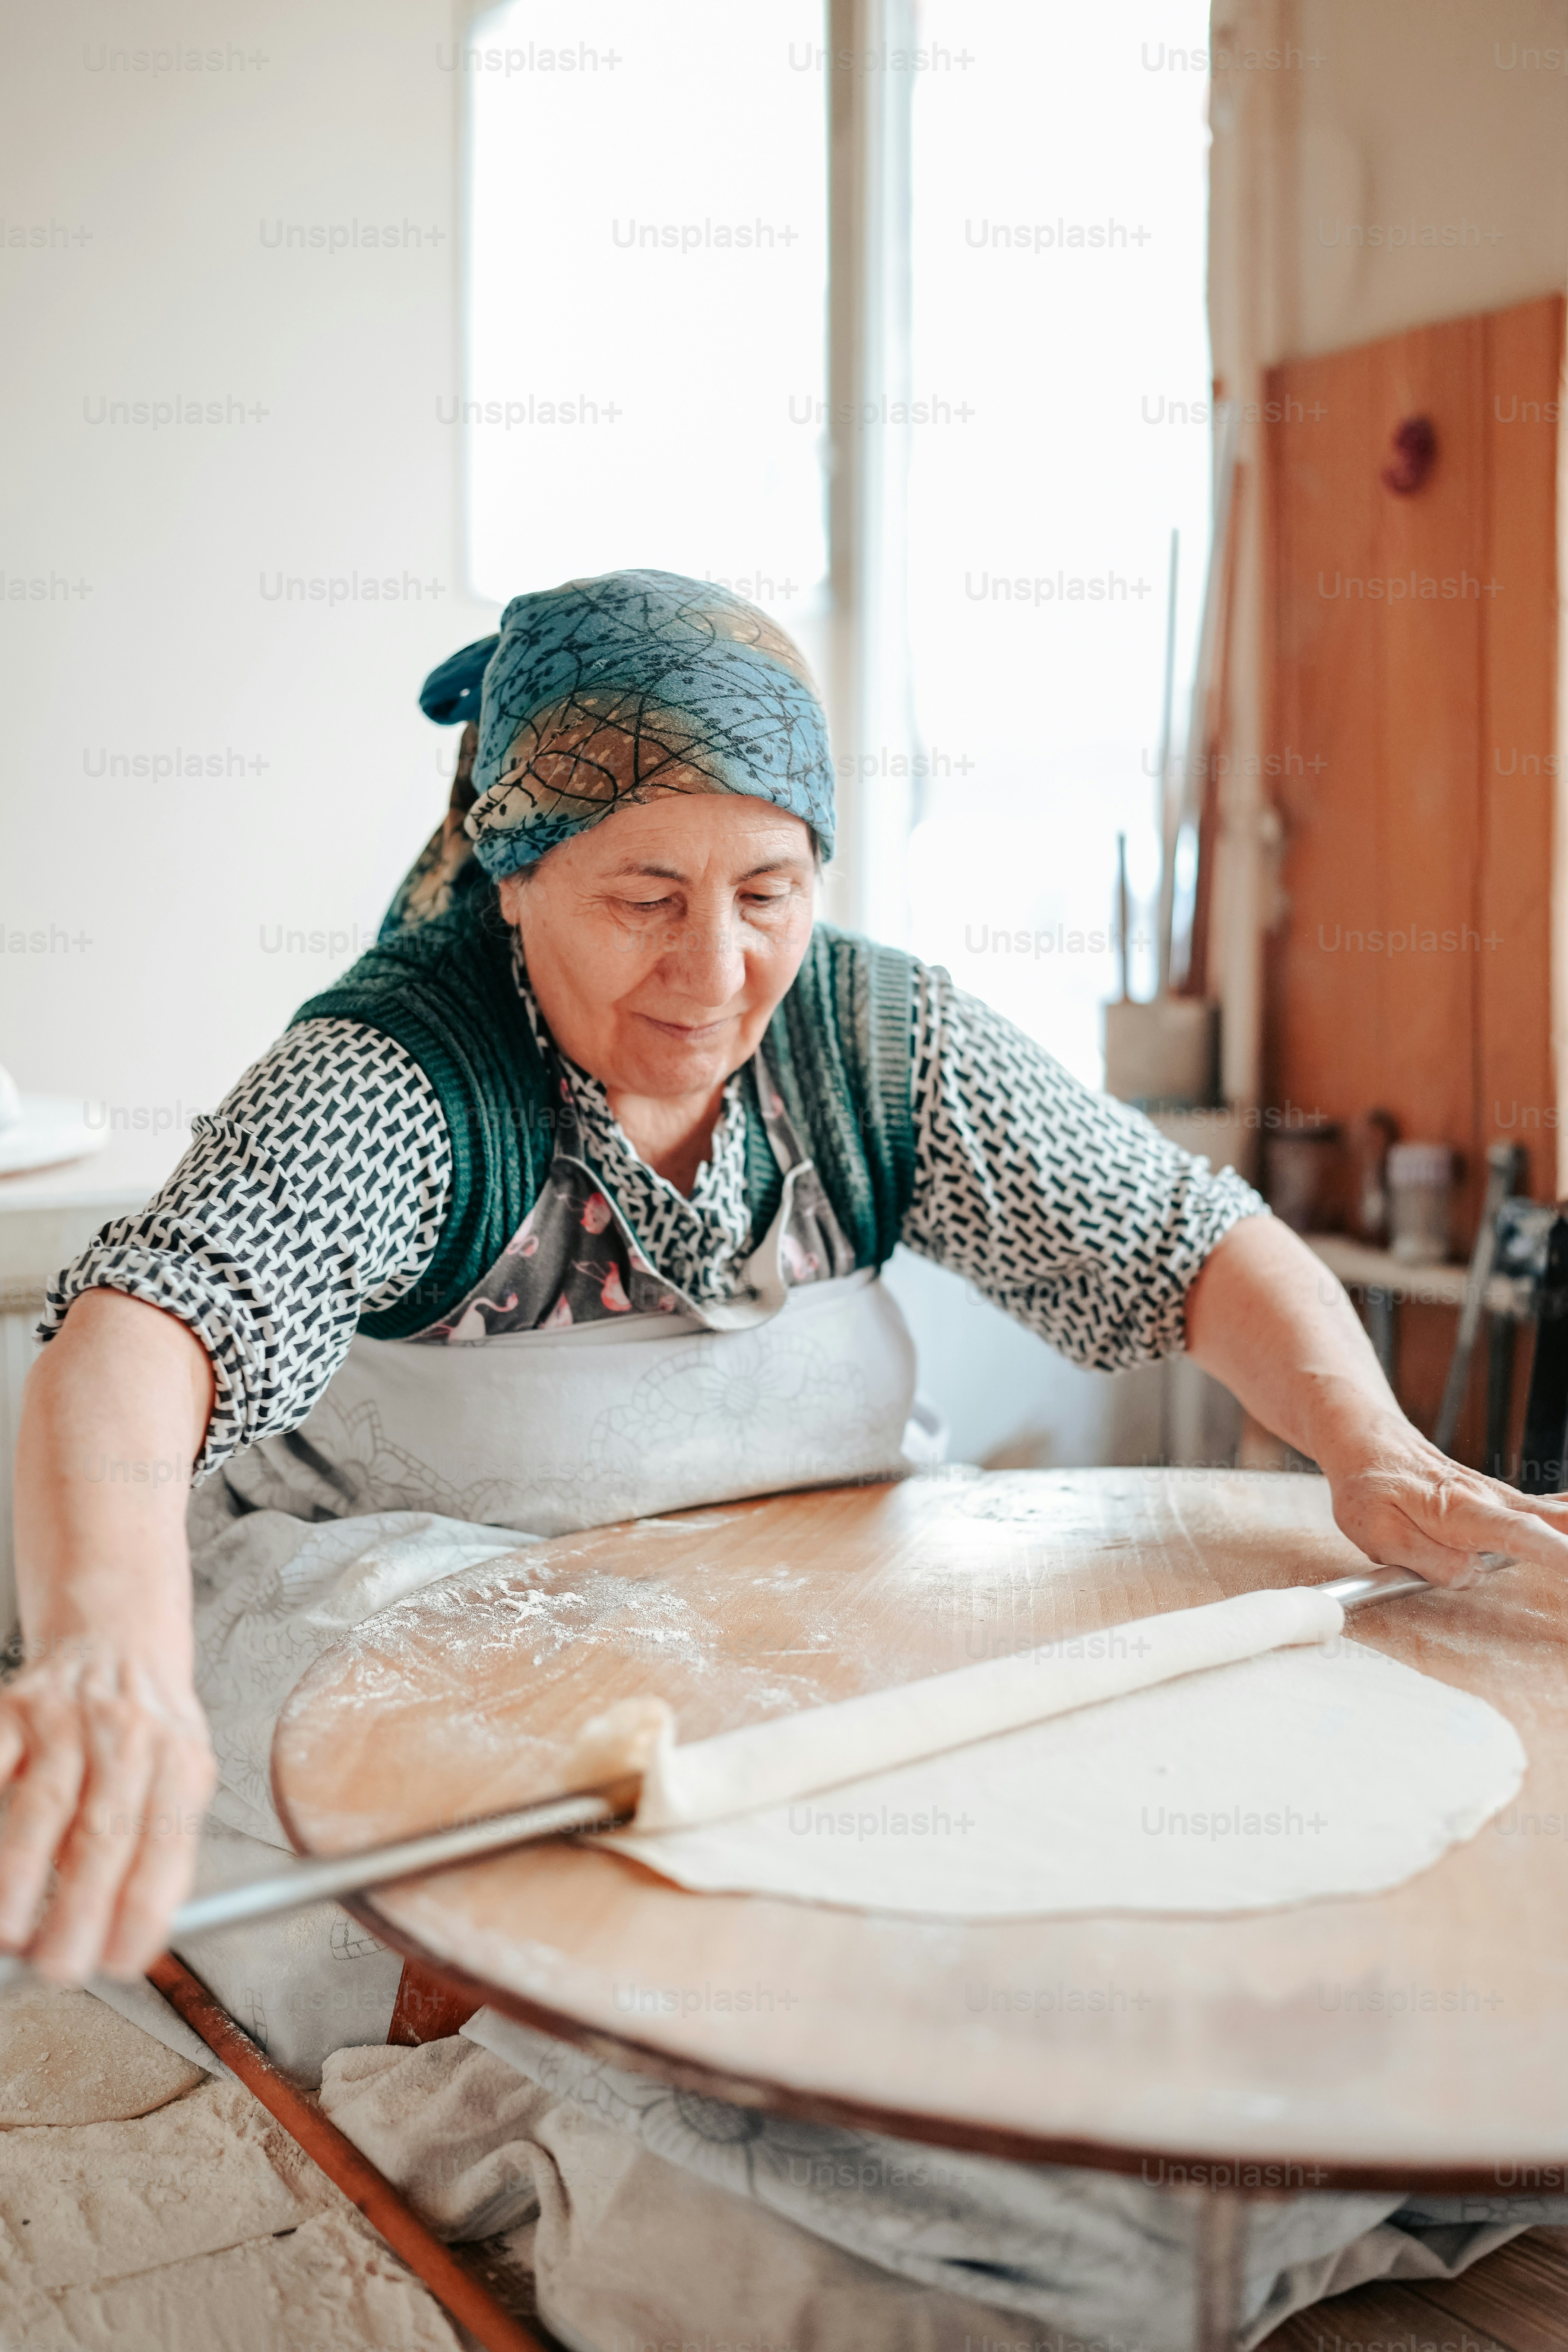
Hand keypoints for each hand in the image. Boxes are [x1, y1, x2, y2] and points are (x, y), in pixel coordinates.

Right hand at [0, 1639, 214, 1983]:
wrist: (118, 1641)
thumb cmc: (150, 1731)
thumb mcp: (182, 1780)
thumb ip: (163, 1852)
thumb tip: (136, 1939)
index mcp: (180, 1765)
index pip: (167, 1847)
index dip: (143, 1911)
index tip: (120, 1964)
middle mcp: (128, 1740)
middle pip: (103, 1834)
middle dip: (79, 1911)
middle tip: (58, 1968)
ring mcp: (66, 1722)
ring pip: (42, 1806)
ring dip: (19, 1878)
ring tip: (7, 1935)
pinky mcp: (13, 1710)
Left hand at [1320, 1416, 1567, 1588]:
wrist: (1369, 1446)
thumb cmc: (1371, 1488)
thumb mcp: (1378, 1531)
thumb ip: (1426, 1560)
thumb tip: (1468, 1576)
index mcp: (1463, 1511)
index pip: (1520, 1534)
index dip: (1555, 1551)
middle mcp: (1496, 1502)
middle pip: (1561, 1521)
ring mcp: (1508, 1501)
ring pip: (1563, 1514)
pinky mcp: (1510, 1505)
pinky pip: (1557, 1511)